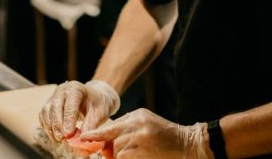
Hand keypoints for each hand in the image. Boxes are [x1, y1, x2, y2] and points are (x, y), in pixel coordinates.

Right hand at [38, 80, 120, 141]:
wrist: (94, 98)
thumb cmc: (98, 105)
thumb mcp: (99, 114)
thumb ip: (91, 125)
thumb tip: (81, 139)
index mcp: (76, 88)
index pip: (70, 105)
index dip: (68, 120)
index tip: (68, 134)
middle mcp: (62, 90)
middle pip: (55, 107)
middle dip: (57, 125)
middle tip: (62, 139)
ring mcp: (54, 96)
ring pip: (46, 112)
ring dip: (51, 128)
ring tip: (59, 140)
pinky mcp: (49, 104)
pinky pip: (43, 116)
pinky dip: (47, 127)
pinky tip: (54, 136)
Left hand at [81, 109, 210, 158]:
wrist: (188, 144)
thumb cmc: (164, 133)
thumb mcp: (144, 120)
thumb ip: (125, 125)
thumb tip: (104, 136)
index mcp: (137, 118)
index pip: (110, 128)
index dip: (95, 136)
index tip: (83, 139)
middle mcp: (138, 128)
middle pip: (113, 144)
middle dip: (112, 152)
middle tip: (118, 153)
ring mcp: (143, 143)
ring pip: (119, 155)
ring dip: (121, 158)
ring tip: (136, 153)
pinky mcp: (146, 156)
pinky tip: (139, 155)